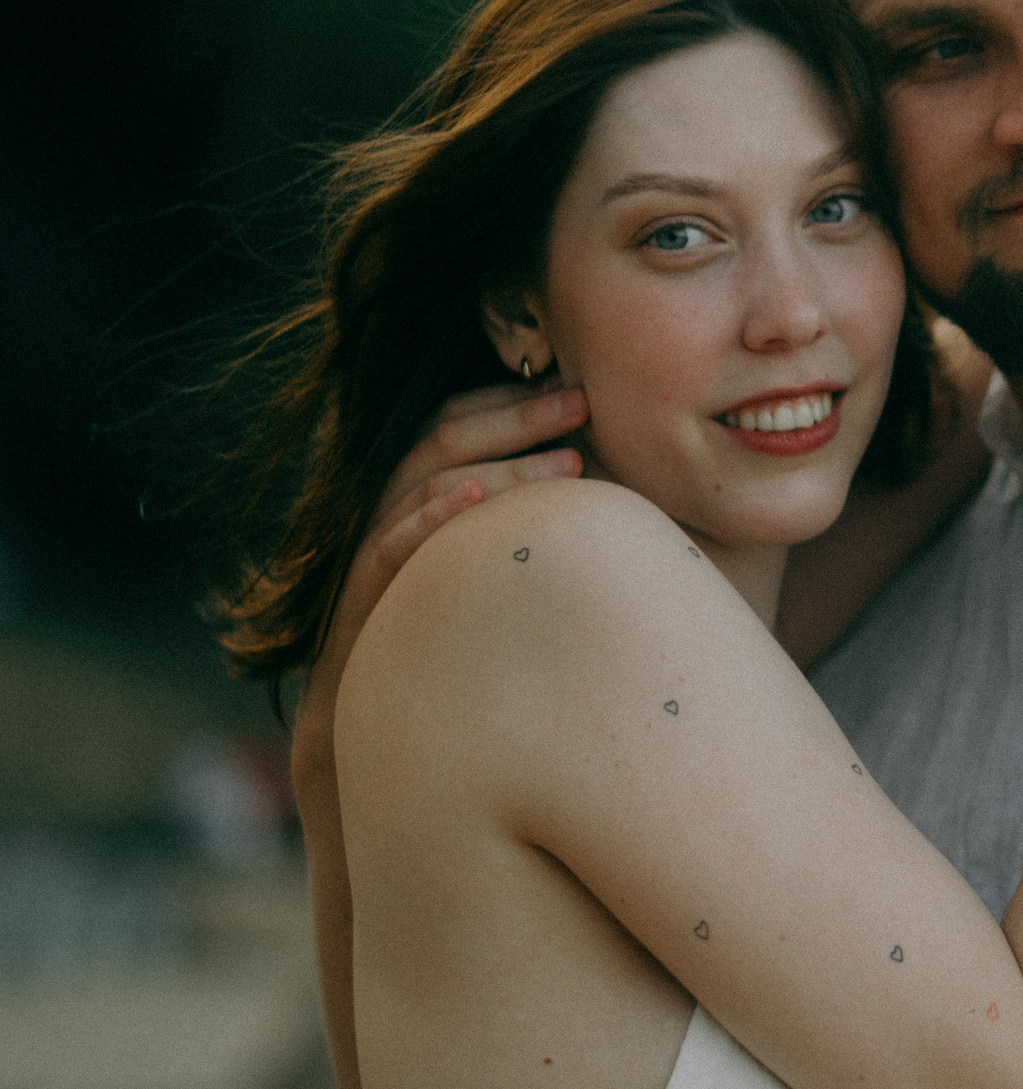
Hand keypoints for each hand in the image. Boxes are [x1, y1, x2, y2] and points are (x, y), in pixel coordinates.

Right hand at [304, 383, 586, 696]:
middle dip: (520, 416)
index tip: (575, 387)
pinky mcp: (364, 586)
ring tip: (567, 463)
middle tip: (582, 403)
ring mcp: (374, 540)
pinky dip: (431, 519)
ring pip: (431, 482)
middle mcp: (390, 501)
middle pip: (447, 436)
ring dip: (503, 468)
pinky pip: (392, 541)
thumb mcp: (483, 552)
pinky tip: (473, 501)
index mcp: (416, 483)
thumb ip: (516, 507)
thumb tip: (592, 470)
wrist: (377, 702)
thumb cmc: (450, 621)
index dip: (512, 397)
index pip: (457, 416)